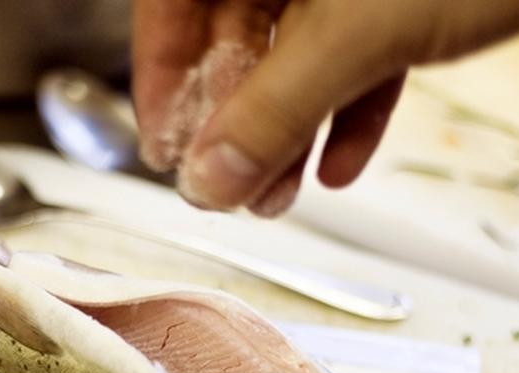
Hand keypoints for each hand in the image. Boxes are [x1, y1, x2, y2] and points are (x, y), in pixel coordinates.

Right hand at [132, 0, 518, 216]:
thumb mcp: (352, 38)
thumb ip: (272, 112)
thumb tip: (206, 182)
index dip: (160, 71)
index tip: (166, 145)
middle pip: (236, 28)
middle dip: (233, 118)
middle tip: (226, 188)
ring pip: (298, 47)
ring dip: (287, 128)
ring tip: (277, 198)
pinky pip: (358, 51)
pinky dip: (349, 109)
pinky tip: (343, 167)